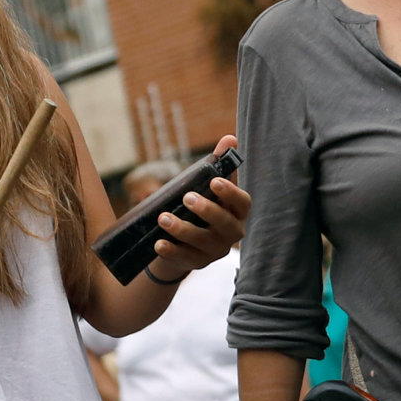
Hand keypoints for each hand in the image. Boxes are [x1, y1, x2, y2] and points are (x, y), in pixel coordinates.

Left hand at [145, 140, 248, 276]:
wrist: (184, 239)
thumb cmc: (201, 205)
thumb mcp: (207, 186)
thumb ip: (219, 163)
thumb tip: (230, 138)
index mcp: (237, 212)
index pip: (243, 202)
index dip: (231, 193)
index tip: (214, 181)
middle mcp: (231, 233)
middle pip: (224, 224)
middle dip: (207, 210)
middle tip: (186, 197)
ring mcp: (215, 250)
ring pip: (203, 242)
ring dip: (183, 229)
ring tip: (163, 218)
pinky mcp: (197, 262)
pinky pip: (186, 259)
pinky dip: (171, 251)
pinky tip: (158, 243)